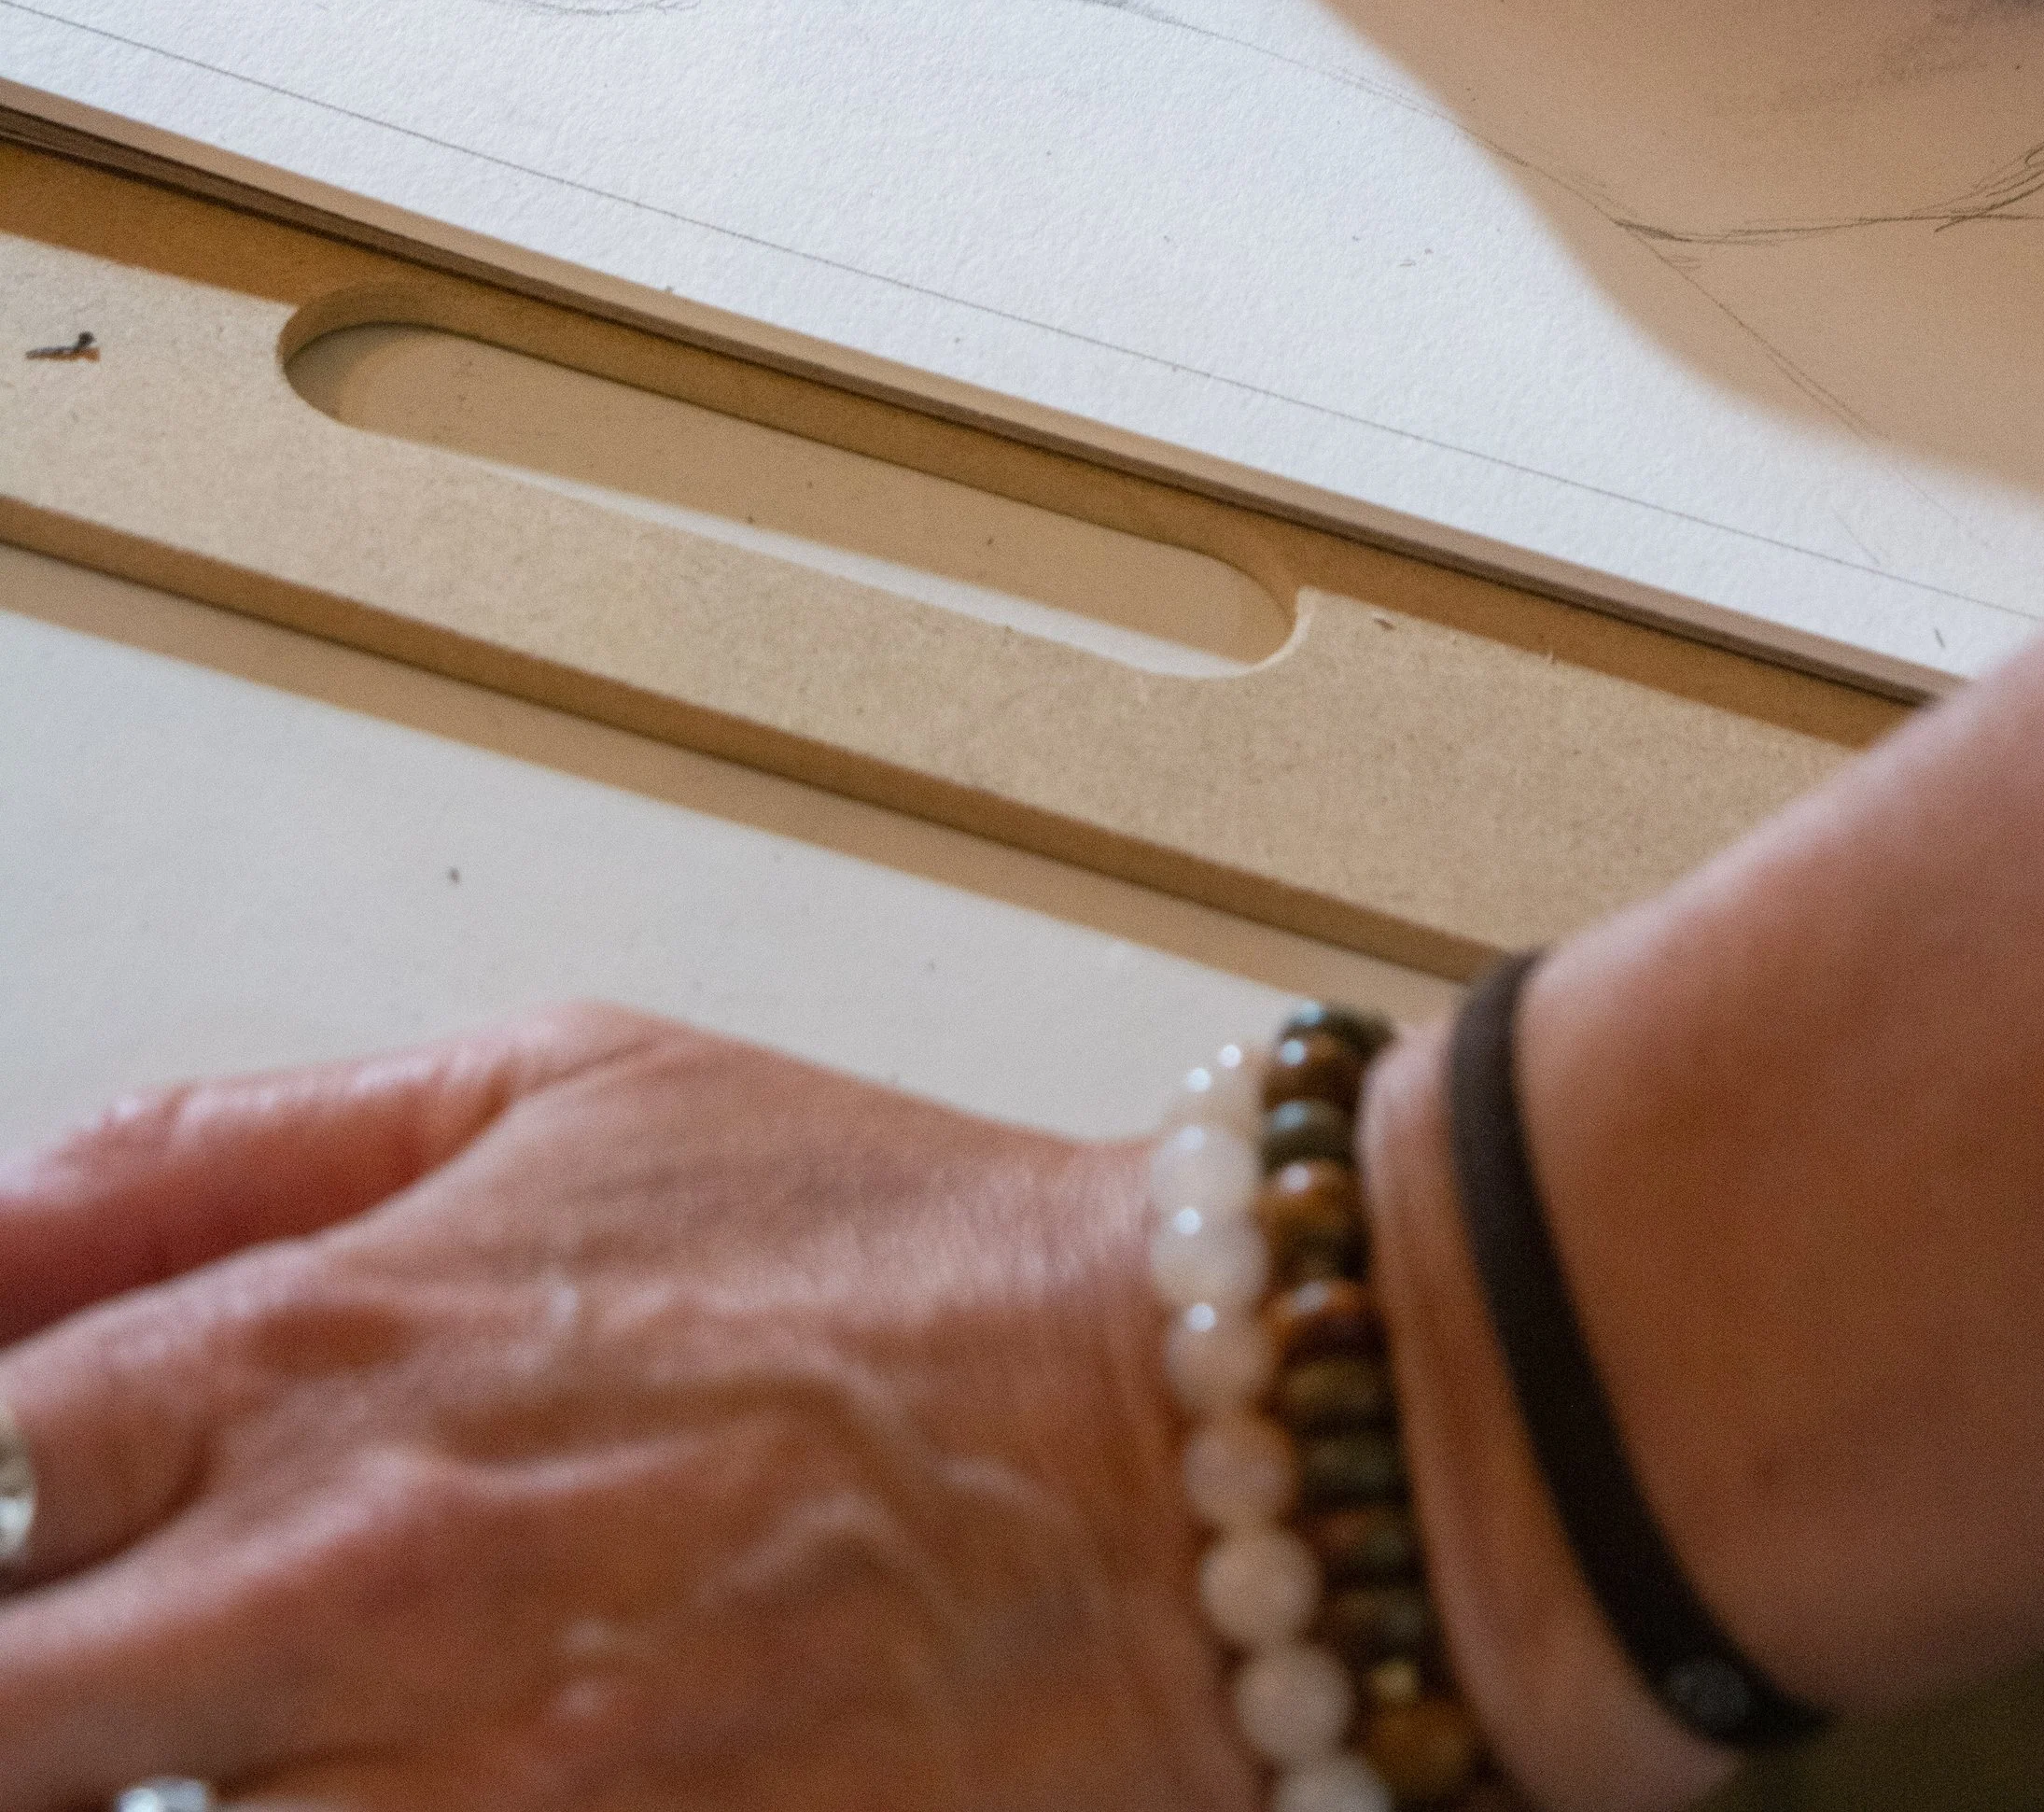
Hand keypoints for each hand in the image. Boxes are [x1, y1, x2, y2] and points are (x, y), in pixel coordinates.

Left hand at [0, 1009, 1240, 1811]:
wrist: (1153, 1447)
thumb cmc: (878, 1253)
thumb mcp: (556, 1077)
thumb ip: (232, 1143)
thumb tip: (1, 1219)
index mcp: (320, 1345)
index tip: (31, 1522)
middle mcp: (343, 1577)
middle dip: (32, 1688)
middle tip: (121, 1656)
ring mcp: (451, 1786)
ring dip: (170, 1778)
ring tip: (276, 1712)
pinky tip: (383, 1771)